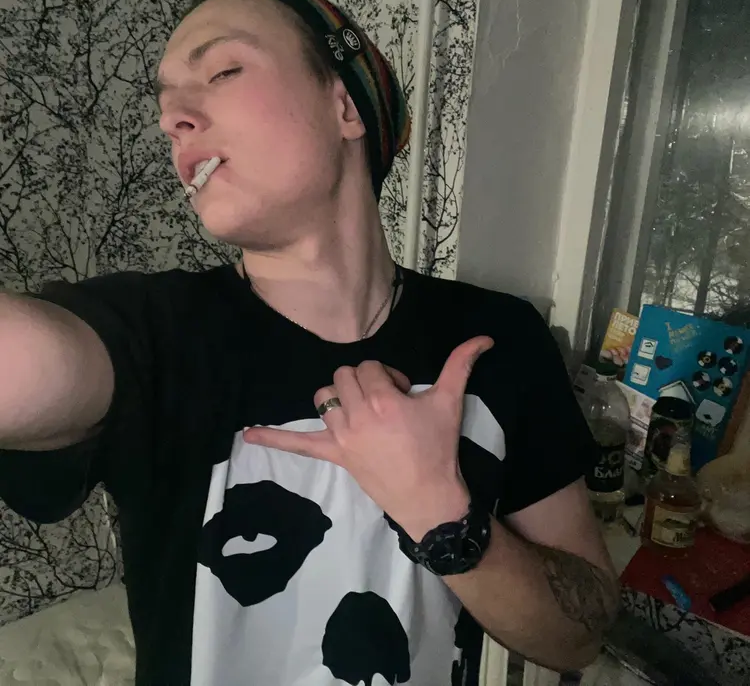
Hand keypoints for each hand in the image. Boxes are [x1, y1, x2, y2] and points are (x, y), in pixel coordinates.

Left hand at [243, 336, 493, 539]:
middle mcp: (356, 413)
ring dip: (339, 399)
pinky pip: (298, 445)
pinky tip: (247, 435)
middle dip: (364, 383)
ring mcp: (341, 436)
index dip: (388, 377)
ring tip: (359, 411)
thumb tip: (484, 338)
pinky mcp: (333, 455)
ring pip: (324, 398)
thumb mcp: (450, 403)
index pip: (372, 366)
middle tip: (386, 405)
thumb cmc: (438, 449)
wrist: (429, 497)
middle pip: (345, 376)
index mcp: (382, 398)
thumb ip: (461, 365)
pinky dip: (272, 438)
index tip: (402, 395)